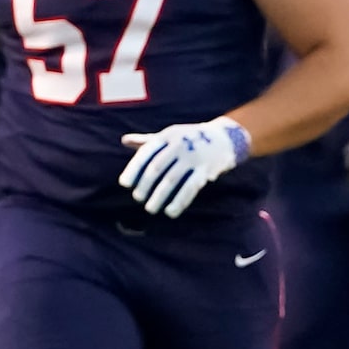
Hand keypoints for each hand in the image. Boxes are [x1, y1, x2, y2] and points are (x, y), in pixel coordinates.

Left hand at [118, 117, 250, 217]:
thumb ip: (147, 141)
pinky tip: (170, 212)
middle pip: (157, 168)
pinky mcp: (206, 170)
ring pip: (172, 180)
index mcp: (167, 136)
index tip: (124, 184)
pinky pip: (190, 188)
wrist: (224, 137)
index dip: (133, 169)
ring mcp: (193, 158)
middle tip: (138, 198)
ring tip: (150, 209)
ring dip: (159, 196)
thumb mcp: (169, 136)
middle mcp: (179, 145)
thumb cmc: (189, 138)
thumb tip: (124, 140)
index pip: (146, 153)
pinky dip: (179, 202)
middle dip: (145, 185)